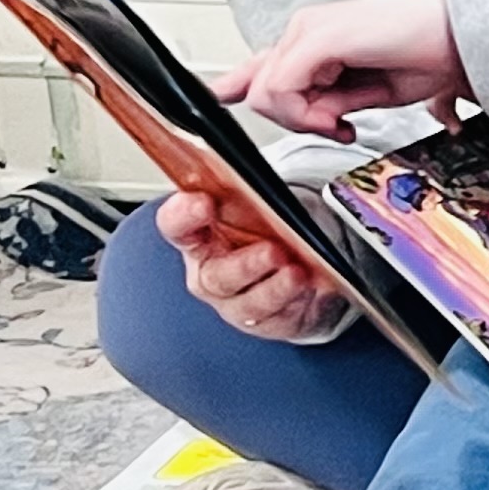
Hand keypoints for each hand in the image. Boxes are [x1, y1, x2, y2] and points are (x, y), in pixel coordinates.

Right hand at [157, 183, 349, 342]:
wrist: (289, 266)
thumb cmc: (261, 230)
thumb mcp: (251, 203)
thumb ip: (246, 188)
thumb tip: (264, 167)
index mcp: (198, 236)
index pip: (176, 224)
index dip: (184, 214)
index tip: (204, 202)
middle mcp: (211, 272)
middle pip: (215, 275)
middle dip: (245, 264)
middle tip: (273, 250)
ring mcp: (235, 301)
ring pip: (248, 302)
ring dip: (275, 288)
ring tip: (297, 273)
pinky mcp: (264, 321)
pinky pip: (277, 317)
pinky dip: (297, 301)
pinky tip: (312, 286)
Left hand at [225, 0, 462, 139]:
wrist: (460, 35)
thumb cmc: (428, 56)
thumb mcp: (368, 93)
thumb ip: (331, 104)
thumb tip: (313, 118)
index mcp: (318, 41)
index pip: (261, 66)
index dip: (235, 84)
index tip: (220, 97)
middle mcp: (306, 29)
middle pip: (261, 89)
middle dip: (295, 120)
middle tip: (340, 124)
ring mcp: (310, 30)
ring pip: (267, 93)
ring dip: (304, 119)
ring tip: (346, 117)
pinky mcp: (318, 38)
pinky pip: (282, 90)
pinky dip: (307, 114)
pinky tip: (341, 115)